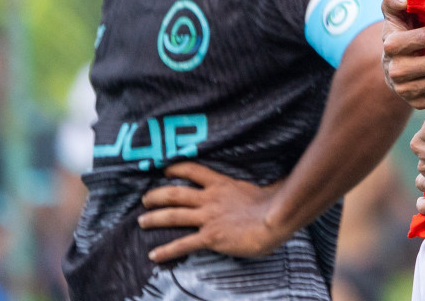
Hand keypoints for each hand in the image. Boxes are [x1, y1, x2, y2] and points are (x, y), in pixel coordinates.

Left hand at [138, 162, 287, 262]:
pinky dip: (166, 250)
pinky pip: (183, 244)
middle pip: (176, 193)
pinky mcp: (210, 237)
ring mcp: (208, 217)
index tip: (165, 171)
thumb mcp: (269, 187)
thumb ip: (268, 183)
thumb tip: (283, 179)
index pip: (194, 171)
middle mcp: (211, 199)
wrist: (276, 220)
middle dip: (157, 195)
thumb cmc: (277, 204)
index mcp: (223, 184)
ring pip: (173, 216)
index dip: (177, 169)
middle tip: (145, 199)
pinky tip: (154, 255)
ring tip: (141, 221)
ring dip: (154, 218)